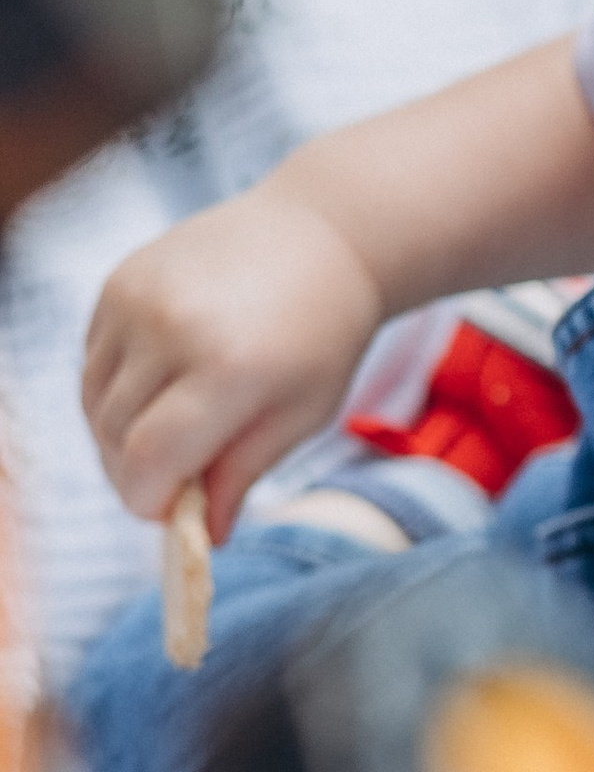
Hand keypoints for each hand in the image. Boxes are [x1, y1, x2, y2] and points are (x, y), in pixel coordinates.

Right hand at [82, 186, 385, 541]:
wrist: (319, 234)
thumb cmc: (323, 335)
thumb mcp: (303, 413)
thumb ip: (243, 474)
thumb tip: (203, 537)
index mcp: (228, 369)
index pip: (148, 461)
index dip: (150, 501)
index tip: (173, 512)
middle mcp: (171, 329)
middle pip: (113, 437)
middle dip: (136, 475)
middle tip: (177, 481)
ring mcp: (137, 299)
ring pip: (94, 403)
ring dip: (120, 436)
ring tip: (173, 434)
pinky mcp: (118, 281)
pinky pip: (93, 362)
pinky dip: (116, 390)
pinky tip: (162, 386)